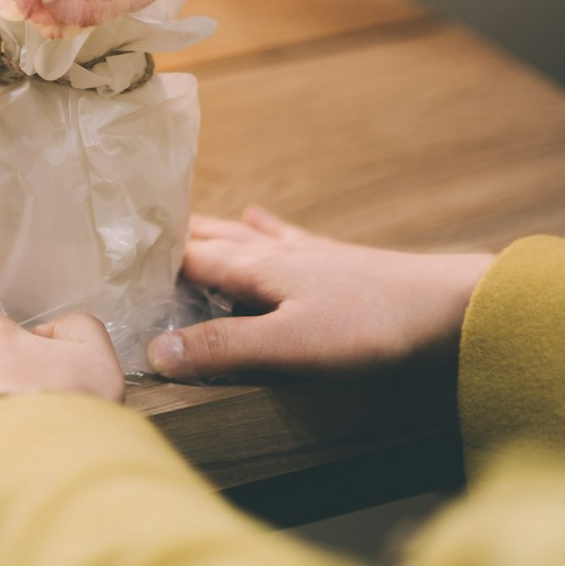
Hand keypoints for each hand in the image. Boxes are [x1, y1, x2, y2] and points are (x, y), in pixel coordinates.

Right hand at [148, 206, 492, 380]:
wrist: (451, 305)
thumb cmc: (371, 327)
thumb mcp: (289, 347)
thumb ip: (222, 348)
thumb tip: (153, 349)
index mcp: (258, 271)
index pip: (191, 258)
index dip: (153, 257)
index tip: (113, 251)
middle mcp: (278, 254)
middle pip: (215, 240)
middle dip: (176, 236)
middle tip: (136, 231)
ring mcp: (310, 255)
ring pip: (247, 236)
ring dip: (214, 229)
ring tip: (186, 219)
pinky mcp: (339, 262)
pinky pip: (288, 237)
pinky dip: (266, 226)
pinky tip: (260, 215)